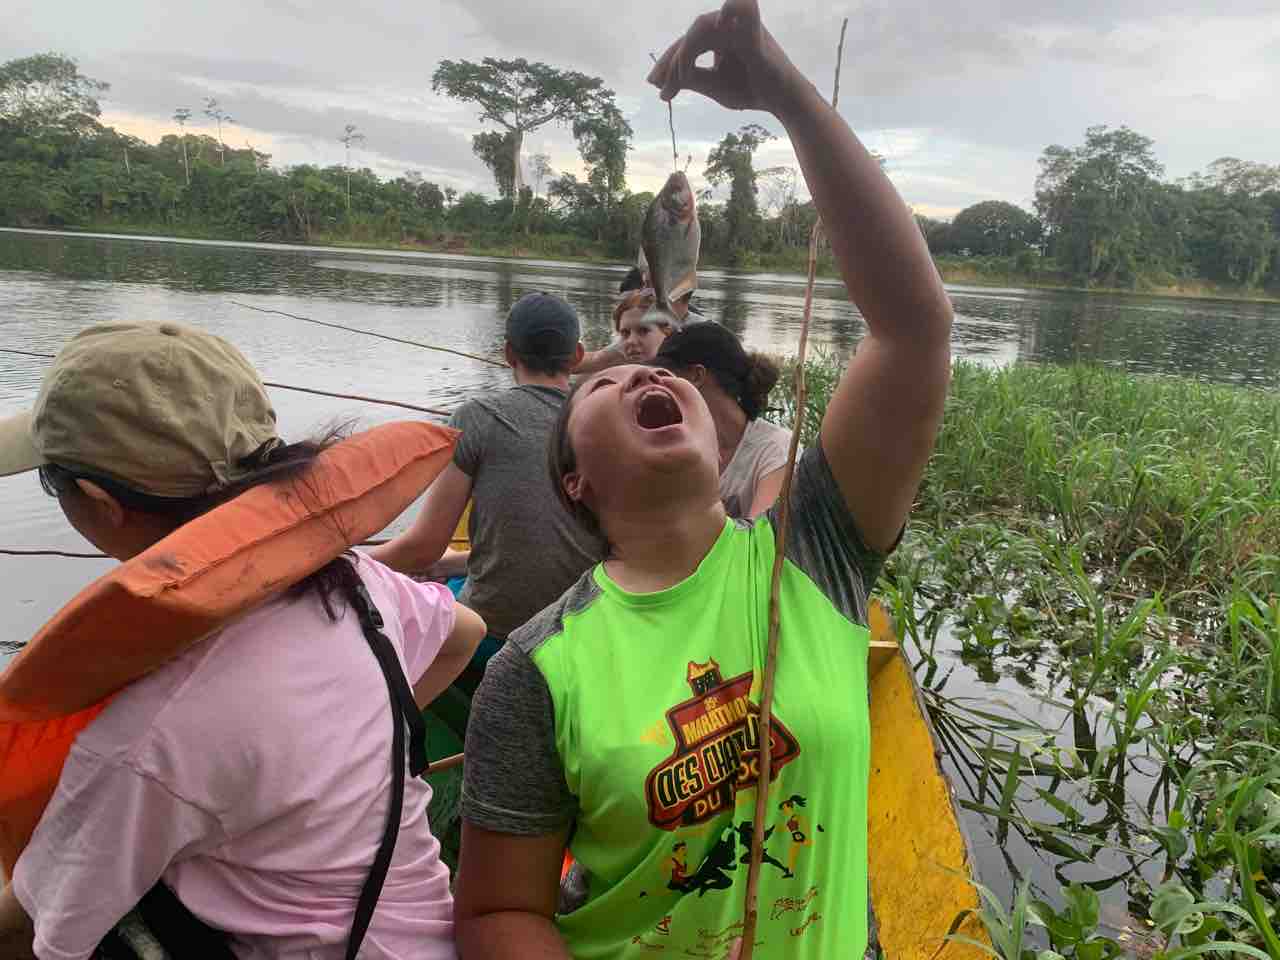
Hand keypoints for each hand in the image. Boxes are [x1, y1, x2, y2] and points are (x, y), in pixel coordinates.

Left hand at [646, 0, 805, 115]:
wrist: (781, 100)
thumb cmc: (750, 89)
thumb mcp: (713, 85)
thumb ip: (690, 79)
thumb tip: (658, 82)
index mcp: (718, 37)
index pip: (686, 45)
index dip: (669, 65)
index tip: (657, 88)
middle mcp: (727, 27)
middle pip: (690, 35)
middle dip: (672, 61)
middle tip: (660, 86)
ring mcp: (739, 26)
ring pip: (703, 27)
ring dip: (687, 51)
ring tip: (681, 77)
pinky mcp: (754, 31)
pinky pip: (743, 8)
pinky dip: (730, 10)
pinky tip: (717, 23)